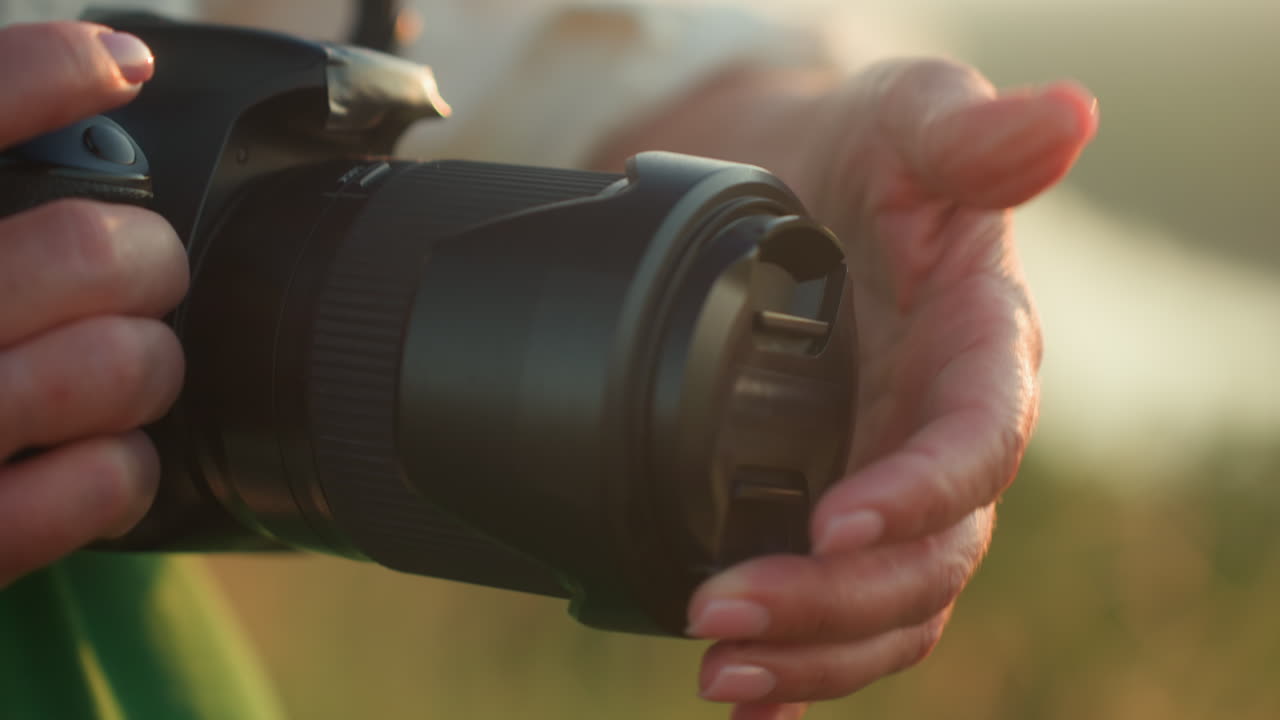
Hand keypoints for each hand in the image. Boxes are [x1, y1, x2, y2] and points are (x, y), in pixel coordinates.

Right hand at [0, 22, 187, 586]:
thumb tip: (94, 75)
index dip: (47, 72)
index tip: (119, 66)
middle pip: (93, 251)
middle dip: (148, 259)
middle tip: (140, 271)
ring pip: (123, 364)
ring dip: (145, 365)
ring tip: (115, 370)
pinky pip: (108, 482)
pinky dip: (127, 468)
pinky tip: (96, 458)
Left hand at [598, 59, 1094, 717]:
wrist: (808, 195)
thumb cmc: (868, 155)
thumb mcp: (908, 120)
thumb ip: (969, 133)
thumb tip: (1064, 116)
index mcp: (984, 353)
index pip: (977, 445)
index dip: (920, 494)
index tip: (834, 524)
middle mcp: (947, 437)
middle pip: (930, 558)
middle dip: (833, 601)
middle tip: (721, 612)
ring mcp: (895, 484)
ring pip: (890, 608)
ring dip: (812, 654)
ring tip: (720, 676)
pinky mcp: (841, 510)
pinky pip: (845, 612)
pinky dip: (804, 666)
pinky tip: (751, 702)